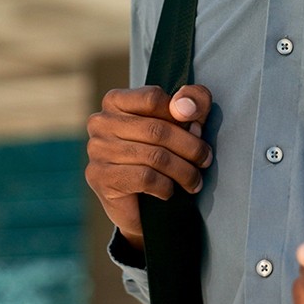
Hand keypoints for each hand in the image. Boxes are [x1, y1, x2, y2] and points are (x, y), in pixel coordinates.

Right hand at [84, 85, 212, 248]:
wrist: (139, 206)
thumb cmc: (162, 152)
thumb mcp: (183, 120)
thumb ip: (192, 101)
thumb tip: (185, 107)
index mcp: (117, 100)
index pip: (153, 98)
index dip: (182, 113)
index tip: (198, 128)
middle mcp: (101, 122)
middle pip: (157, 129)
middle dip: (190, 147)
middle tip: (205, 160)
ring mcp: (97, 150)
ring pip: (155, 157)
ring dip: (183, 171)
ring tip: (194, 180)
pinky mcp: (100, 178)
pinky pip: (145, 178)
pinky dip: (165, 186)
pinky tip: (168, 190)